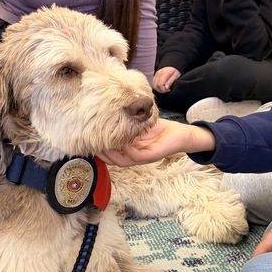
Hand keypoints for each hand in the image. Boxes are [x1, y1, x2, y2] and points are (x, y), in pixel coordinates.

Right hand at [100, 118, 215, 165]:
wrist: (182, 134)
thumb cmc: (161, 129)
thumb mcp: (140, 123)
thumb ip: (127, 121)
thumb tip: (111, 109)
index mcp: (130, 149)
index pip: (110, 153)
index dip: (99, 148)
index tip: (89, 138)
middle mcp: (134, 156)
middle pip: (112, 160)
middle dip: (101, 153)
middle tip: (92, 142)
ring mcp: (142, 157)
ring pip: (121, 161)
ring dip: (110, 153)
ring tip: (102, 143)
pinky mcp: (151, 156)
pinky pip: (134, 156)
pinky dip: (126, 149)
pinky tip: (120, 140)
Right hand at [153, 66, 180, 92]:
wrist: (172, 65)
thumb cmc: (175, 70)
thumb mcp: (176, 76)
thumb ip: (170, 82)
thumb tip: (166, 88)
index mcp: (164, 74)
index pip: (159, 84)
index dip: (163, 90)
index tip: (168, 89)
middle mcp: (158, 74)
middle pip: (155, 86)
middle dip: (161, 90)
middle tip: (167, 90)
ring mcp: (155, 75)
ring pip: (153, 85)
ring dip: (159, 89)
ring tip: (165, 88)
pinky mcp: (155, 76)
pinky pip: (153, 83)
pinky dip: (157, 87)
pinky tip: (162, 86)